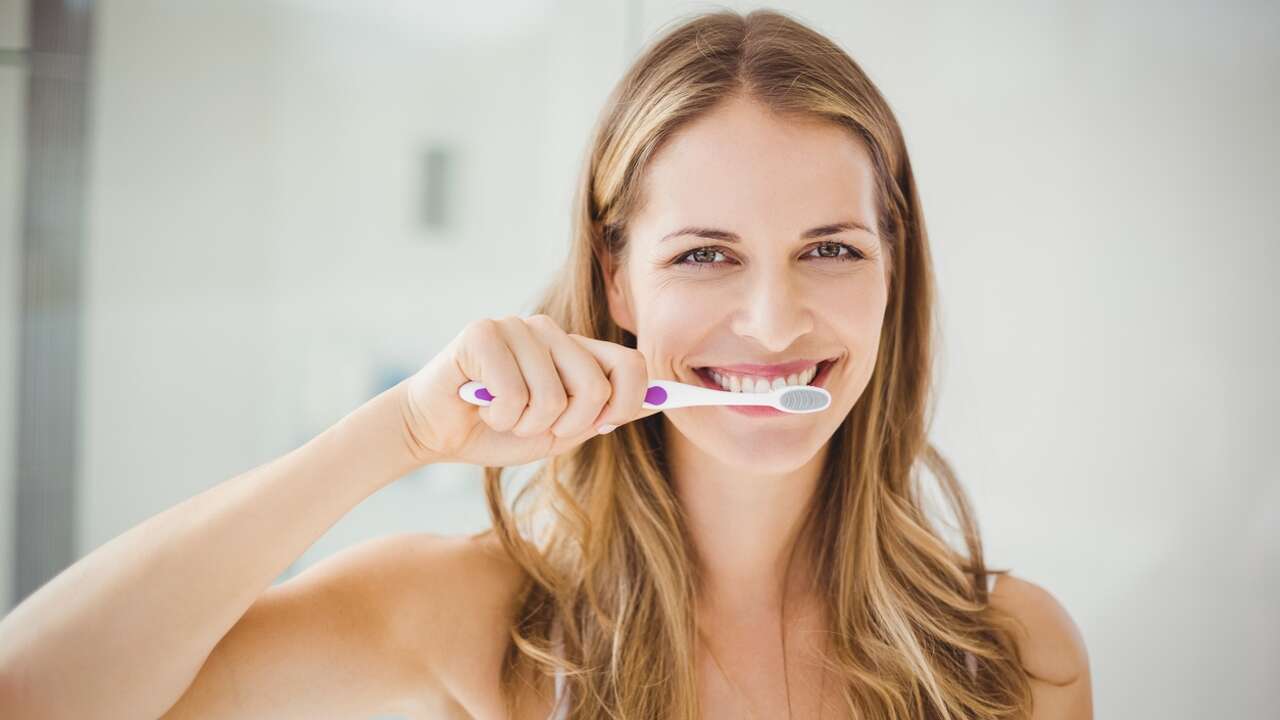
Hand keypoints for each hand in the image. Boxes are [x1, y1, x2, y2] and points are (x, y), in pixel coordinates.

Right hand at [400, 314, 660, 466]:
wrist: (435, 431)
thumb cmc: (498, 430)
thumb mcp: (560, 431)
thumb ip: (603, 414)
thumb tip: (660, 400)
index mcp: (574, 348)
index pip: (630, 363)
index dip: (628, 403)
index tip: (603, 425)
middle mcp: (549, 330)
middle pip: (595, 387)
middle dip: (568, 426)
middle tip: (534, 425)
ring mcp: (516, 326)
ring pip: (552, 397)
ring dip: (525, 425)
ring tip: (502, 414)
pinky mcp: (482, 333)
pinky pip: (514, 395)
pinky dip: (498, 417)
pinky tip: (480, 405)